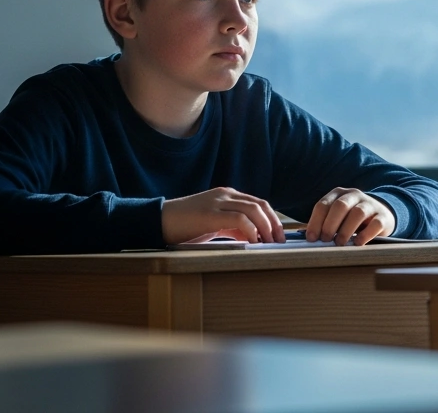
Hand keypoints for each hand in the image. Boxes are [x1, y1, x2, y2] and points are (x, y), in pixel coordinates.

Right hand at [161, 187, 284, 244]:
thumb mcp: (213, 225)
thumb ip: (232, 228)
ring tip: (270, 243)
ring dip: (266, 227)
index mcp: (227, 195)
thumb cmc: (184, 226)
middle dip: (274, 223)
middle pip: (260, 205)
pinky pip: (239, 219)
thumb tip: (252, 238)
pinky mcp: (210, 214)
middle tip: (280, 241)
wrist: (157, 221)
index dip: (272, 219)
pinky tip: (254, 242)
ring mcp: (218, 202)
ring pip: (253, 210)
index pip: (258, 204)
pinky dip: (251, 230)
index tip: (278, 235)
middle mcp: (225, 195)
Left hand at [305, 188, 395, 245]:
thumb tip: (309, 237)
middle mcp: (354, 195)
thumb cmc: (352, 221)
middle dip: (330, 225)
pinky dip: (365, 235)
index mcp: (338, 194)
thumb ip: (324, 224)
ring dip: (345, 230)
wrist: (381, 216)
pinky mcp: (383, 216)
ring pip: (357, 213)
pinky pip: (375, 224)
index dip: (315, 222)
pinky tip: (357, 243)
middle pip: (340, 206)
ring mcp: (370, 204)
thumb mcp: (337, 218)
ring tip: (340, 244)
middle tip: (325, 240)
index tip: (311, 238)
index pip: (323, 205)